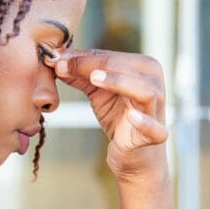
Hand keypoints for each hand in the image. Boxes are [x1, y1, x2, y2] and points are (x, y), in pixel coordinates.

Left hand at [47, 48, 167, 180]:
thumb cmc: (118, 116)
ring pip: (143, 90)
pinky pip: (154, 128)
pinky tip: (132, 116)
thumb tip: (55, 59)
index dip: (80, 56)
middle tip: (62, 65)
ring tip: (94, 78)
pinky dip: (144, 122)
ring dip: (119, 82)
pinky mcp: (156, 134)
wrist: (132, 152)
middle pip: (122, 67)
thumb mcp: (96, 91)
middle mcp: (153, 82)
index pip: (109, 56)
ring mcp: (157, 108)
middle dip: (90, 65)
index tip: (53, 57)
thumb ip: (79, 75)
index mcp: (142, 66)